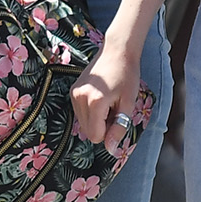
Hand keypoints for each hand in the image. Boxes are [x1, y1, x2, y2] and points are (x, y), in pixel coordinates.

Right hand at [69, 30, 143, 145]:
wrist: (117, 50)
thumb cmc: (127, 75)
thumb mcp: (128, 103)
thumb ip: (118, 128)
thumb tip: (110, 151)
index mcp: (95, 102)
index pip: (95, 136)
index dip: (108, 132)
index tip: (117, 116)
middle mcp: (80, 98)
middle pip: (88, 132)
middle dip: (102, 126)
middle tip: (114, 108)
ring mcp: (74, 94)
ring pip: (83, 123)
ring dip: (96, 119)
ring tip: (108, 101)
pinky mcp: (72, 91)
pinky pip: (80, 113)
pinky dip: (90, 112)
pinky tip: (100, 97)